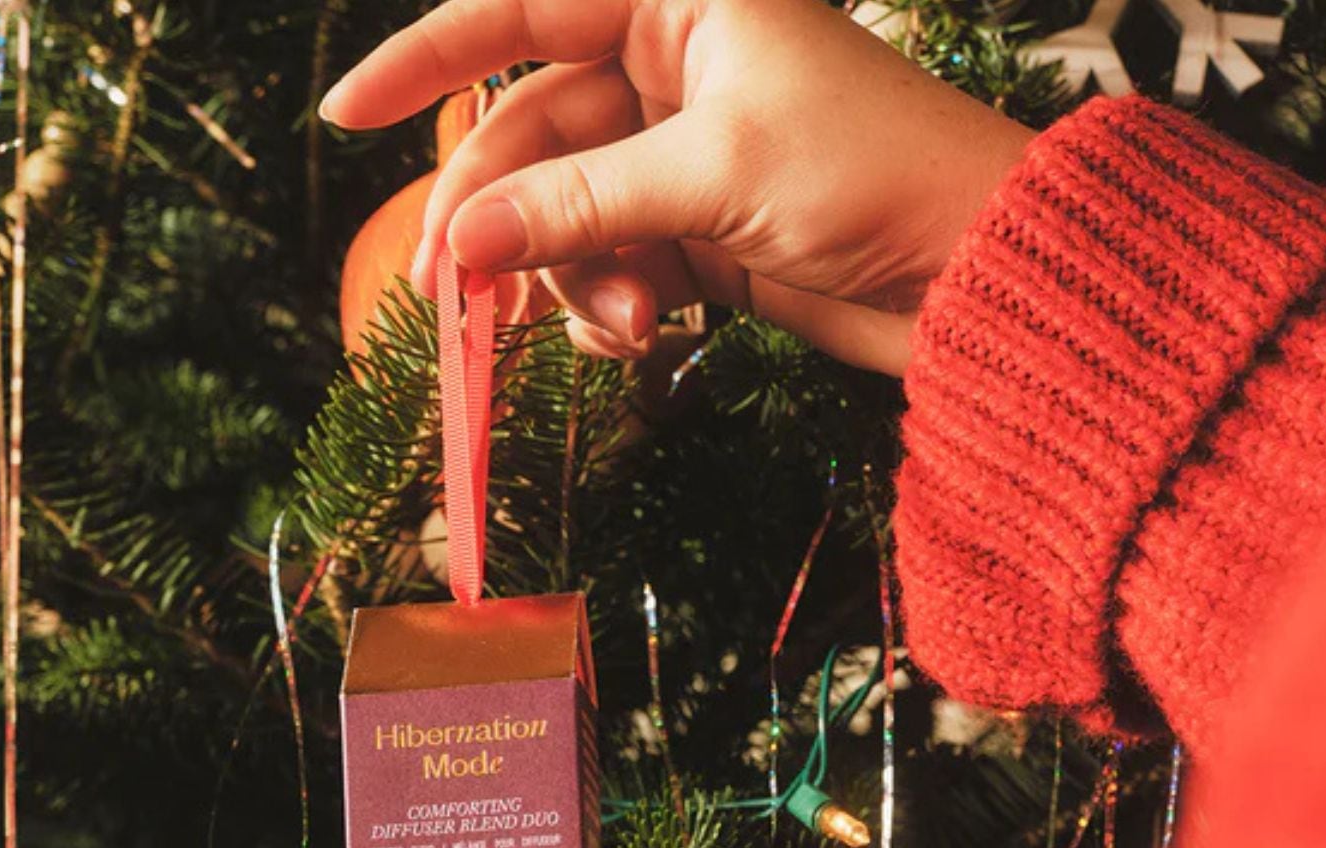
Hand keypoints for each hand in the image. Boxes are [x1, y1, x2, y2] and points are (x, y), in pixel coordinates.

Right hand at [320, 0, 1033, 373]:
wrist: (982, 275)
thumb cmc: (875, 177)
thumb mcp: (715, 175)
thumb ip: (579, 204)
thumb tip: (460, 241)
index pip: (521, 11)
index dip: (426, 60)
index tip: (343, 112)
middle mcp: (672, 64)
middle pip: (532, 137)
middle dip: (501, 220)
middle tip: (453, 299)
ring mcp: (681, 151)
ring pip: (565, 213)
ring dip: (574, 279)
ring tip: (626, 328)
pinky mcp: (698, 227)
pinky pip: (609, 261)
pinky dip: (611, 305)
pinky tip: (644, 337)